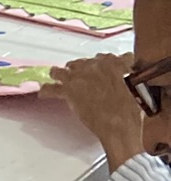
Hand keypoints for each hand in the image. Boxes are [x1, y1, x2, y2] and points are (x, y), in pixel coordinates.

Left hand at [52, 51, 144, 169]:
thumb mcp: (136, 86)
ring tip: (56, 75)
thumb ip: (126, 78)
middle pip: (82, 63)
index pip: (104, 58)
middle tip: (79, 75)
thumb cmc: (132, 108)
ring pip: (64, 70)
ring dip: (60, 73)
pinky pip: (52, 89)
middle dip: (80, 68)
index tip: (100, 69)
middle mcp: (95, 65)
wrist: (120, 122)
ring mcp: (80, 77)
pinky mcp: (69, 91)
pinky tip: (43, 92)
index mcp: (114, 62)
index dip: (100, 65)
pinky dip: (47, 91)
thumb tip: (123, 82)